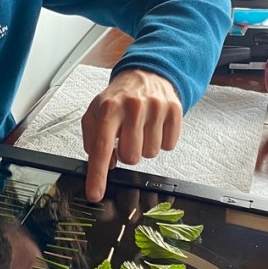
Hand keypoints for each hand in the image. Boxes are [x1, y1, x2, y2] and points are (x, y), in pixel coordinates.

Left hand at [80, 69, 181, 202]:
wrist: (145, 75)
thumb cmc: (118, 99)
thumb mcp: (96, 113)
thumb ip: (93, 140)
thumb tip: (106, 165)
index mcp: (108, 108)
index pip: (101, 147)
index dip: (98, 174)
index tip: (95, 194)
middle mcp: (132, 106)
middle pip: (131, 157)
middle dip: (127, 154)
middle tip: (127, 137)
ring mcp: (156, 107)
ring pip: (151, 153)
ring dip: (145, 147)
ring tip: (141, 129)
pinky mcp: (175, 110)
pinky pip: (169, 145)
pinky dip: (162, 141)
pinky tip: (155, 126)